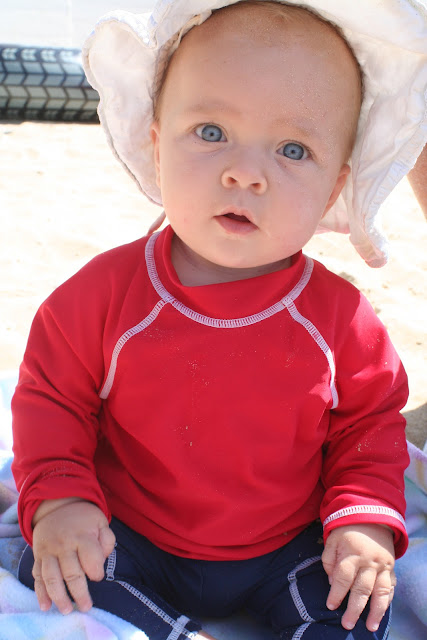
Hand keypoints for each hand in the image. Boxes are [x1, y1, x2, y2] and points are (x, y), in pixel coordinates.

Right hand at [32, 499, 115, 614]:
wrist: (58, 505)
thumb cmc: (84, 518)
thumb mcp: (101, 521)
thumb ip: (107, 541)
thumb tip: (102, 562)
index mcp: (82, 536)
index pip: (91, 559)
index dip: (97, 572)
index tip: (98, 576)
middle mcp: (64, 544)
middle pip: (72, 573)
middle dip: (80, 593)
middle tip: (87, 607)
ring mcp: (49, 551)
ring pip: (52, 578)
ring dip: (59, 597)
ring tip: (67, 610)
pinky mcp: (38, 556)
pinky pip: (37, 576)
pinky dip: (40, 592)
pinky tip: (46, 606)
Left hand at [322, 523, 394, 631]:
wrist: (371, 517)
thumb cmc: (347, 530)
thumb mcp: (332, 540)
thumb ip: (329, 560)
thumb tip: (331, 582)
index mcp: (352, 553)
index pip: (343, 578)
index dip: (336, 593)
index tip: (330, 606)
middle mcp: (369, 561)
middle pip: (361, 589)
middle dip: (354, 609)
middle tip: (347, 624)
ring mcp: (383, 566)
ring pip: (380, 592)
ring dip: (375, 611)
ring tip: (370, 626)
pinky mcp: (391, 568)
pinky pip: (390, 587)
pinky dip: (386, 601)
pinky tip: (381, 612)